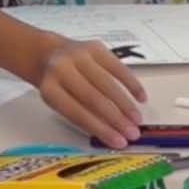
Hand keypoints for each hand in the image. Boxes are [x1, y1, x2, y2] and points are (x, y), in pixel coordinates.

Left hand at [30, 36, 145, 147]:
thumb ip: (81, 114)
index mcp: (50, 89)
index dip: (101, 129)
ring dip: (126, 104)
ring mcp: (79, 55)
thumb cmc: (55, 83)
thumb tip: (112, 131)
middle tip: (133, 133)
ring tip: (137, 120)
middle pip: (93, 98)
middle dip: (116, 119)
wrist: (47, 54)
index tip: (119, 142)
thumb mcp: (59, 102)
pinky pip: (118, 67)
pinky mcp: (95, 47)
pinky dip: (131, 84)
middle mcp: (62, 69)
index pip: (77, 113)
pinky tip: (141, 97)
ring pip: (107, 83)